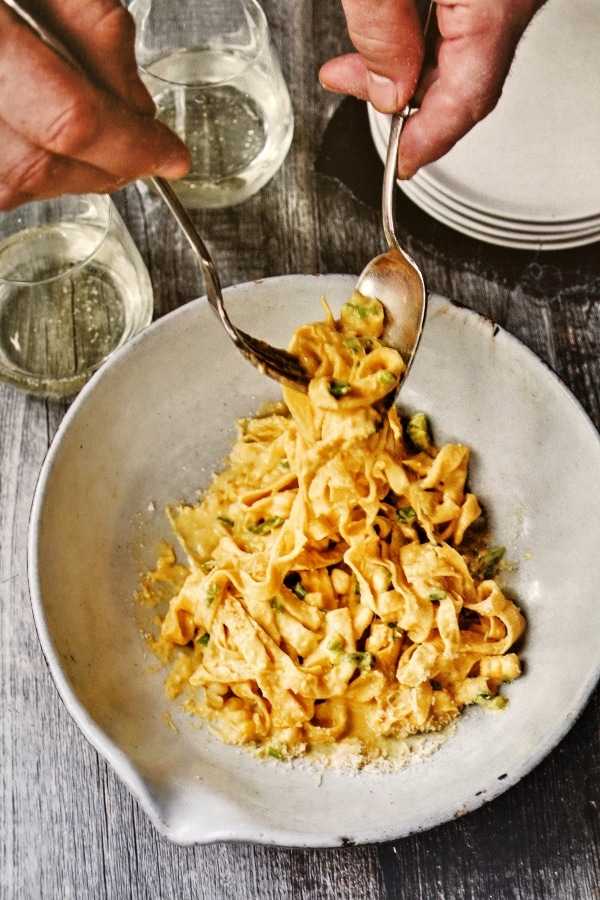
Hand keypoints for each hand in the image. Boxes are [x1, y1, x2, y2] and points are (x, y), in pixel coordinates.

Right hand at [0, 0, 190, 209]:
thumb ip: (92, 25)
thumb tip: (137, 106)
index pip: (68, 117)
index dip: (130, 146)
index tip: (170, 155)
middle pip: (34, 165)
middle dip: (102, 168)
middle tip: (139, 149)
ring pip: (6, 184)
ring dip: (64, 175)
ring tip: (94, 139)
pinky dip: (25, 169)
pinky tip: (45, 138)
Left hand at [319, 0, 547, 177]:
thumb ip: (381, 33)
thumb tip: (386, 93)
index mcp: (496, 3)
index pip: (465, 99)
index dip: (427, 142)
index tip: (402, 166)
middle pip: (465, 80)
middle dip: (404, 101)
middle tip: (355, 94)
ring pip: (464, 53)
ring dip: (409, 68)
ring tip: (357, 67)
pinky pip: (466, 25)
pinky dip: (424, 39)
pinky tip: (392, 37)